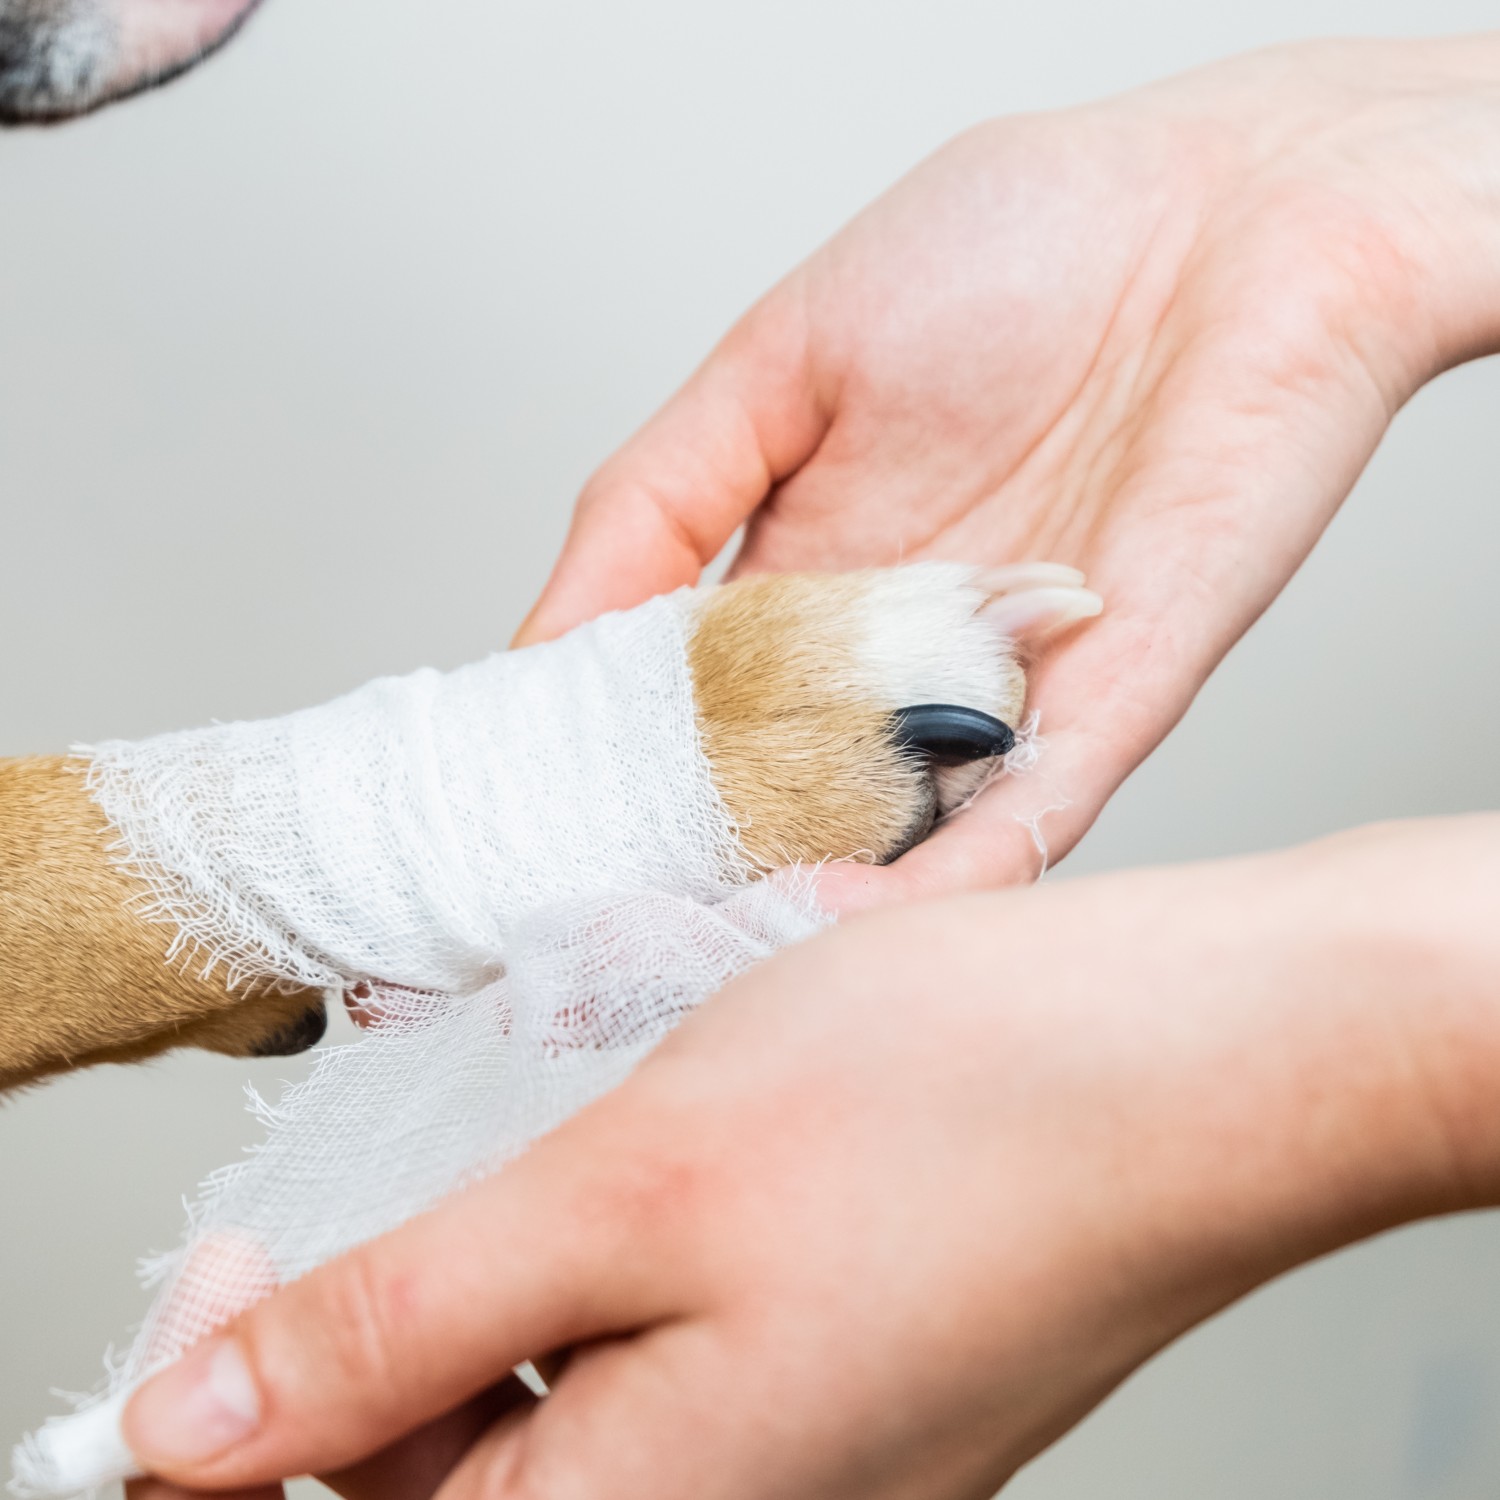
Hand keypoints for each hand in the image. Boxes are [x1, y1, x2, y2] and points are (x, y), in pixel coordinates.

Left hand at [120, 816, 1499, 1499]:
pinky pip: (674, 1342)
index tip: (235, 1263)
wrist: (1203, 1061)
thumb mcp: (630, 1189)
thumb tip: (203, 1432)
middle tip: (395, 1179)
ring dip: (516, 1274)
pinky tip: (658, 1160)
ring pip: (572, 1390)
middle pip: (469, 1460)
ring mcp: (809, 1449)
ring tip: (559, 1154)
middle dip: (388, 1325)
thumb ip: (408, 1324)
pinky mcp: (855, 1373)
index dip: (244, 1403)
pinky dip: (619, 1255)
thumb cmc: (961, 1109)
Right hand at [515, 36, 1499, 909]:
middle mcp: (899, 659)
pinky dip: (941, 880)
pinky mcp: (1116, 705)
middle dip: (692, 872)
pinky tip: (842, 922)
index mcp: (809, 581)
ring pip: (892, 842)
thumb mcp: (777, 360)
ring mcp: (1004, 693)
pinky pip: (1023, 818)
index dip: (611, 784)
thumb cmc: (1017, 245)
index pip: (689, 716)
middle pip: (779, 800)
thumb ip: (658, 502)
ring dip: (799, 904)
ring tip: (690, 963)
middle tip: (585, 943)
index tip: (527, 845)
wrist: (1233, 213)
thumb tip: (536, 647)